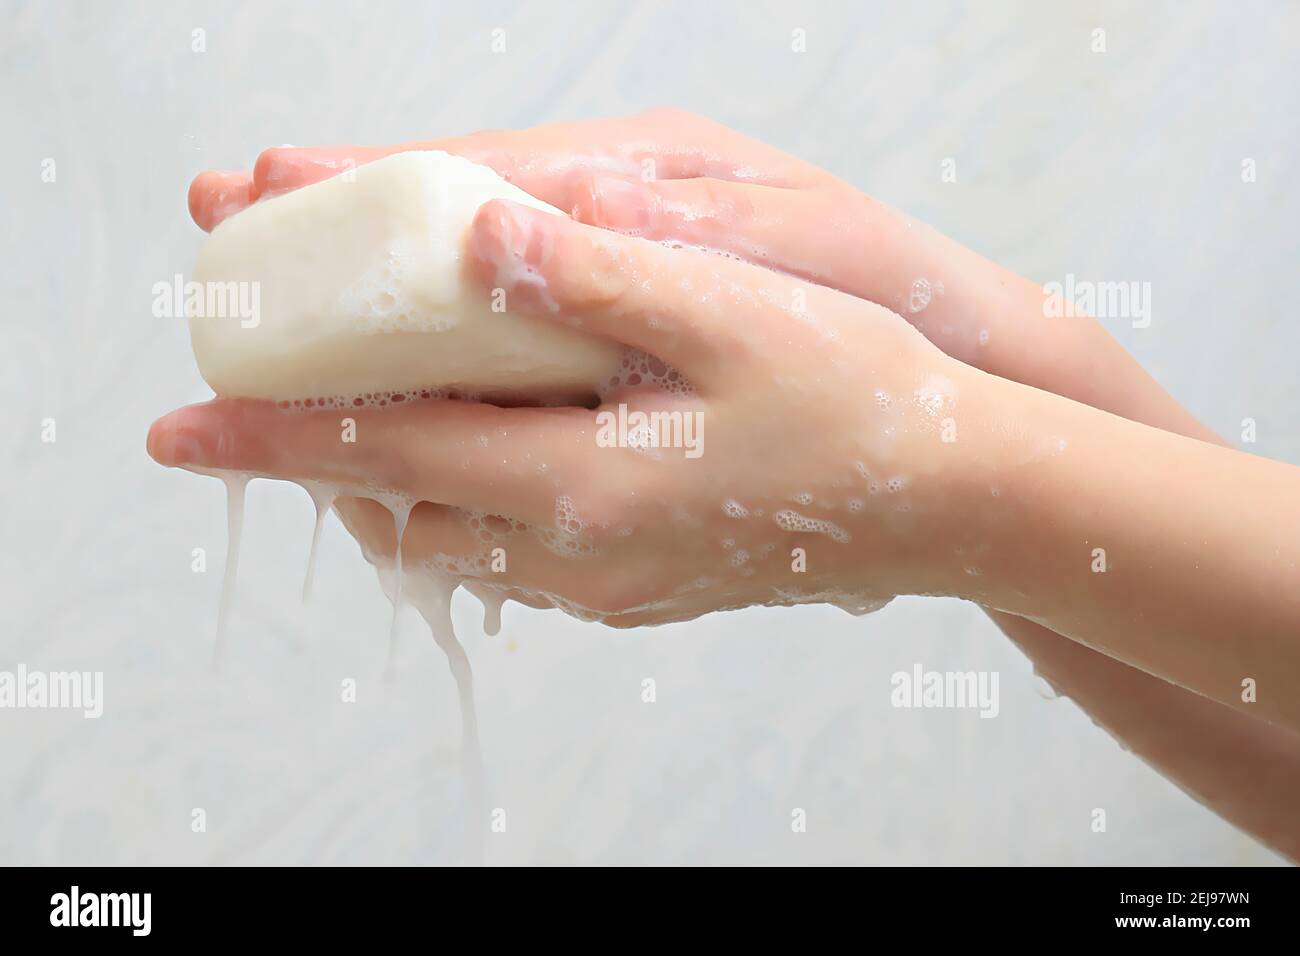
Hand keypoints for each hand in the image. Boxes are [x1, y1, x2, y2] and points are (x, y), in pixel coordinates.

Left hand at [151, 198, 1002, 625]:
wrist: (956, 503)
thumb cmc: (859, 400)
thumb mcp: (734, 311)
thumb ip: (595, 274)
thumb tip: (474, 229)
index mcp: (588, 485)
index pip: (388, 456)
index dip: (273, 437)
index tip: (176, 427)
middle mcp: (584, 557)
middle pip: (399, 512)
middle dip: (310, 463)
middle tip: (255, 404)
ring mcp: (613, 586)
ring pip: (449, 544)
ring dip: (381, 485)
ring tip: (343, 423)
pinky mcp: (641, 589)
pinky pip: (510, 558)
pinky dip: (456, 506)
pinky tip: (464, 456)